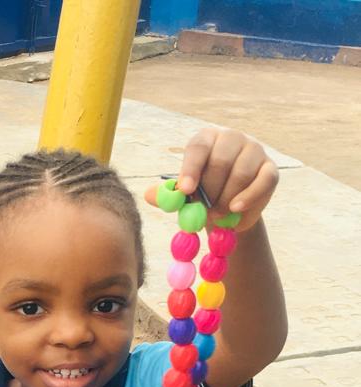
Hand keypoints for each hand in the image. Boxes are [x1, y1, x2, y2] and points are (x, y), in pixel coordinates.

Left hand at [145, 127, 278, 232]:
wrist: (228, 211)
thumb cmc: (201, 197)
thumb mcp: (183, 197)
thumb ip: (168, 195)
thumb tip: (149, 195)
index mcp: (206, 139)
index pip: (198, 148)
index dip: (191, 169)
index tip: (185, 190)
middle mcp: (231, 138)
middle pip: (221, 161)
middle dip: (209, 191)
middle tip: (202, 212)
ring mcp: (254, 150)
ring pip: (241, 173)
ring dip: (226, 199)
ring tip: (217, 215)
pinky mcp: (270, 169)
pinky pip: (263, 182)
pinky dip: (249, 198)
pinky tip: (235, 210)